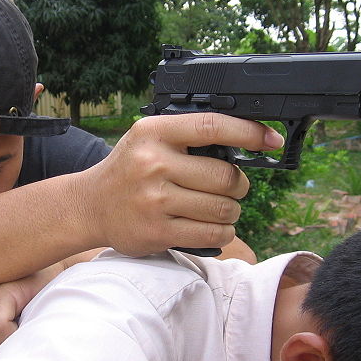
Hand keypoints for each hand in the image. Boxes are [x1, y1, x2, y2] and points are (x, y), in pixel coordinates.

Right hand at [78, 113, 282, 256]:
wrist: (89, 205)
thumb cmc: (128, 170)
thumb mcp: (149, 139)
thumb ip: (187, 137)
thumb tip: (245, 142)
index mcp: (155, 133)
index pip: (213, 126)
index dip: (249, 132)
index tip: (270, 139)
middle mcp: (154, 163)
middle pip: (225, 175)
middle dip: (239, 185)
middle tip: (232, 187)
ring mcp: (155, 200)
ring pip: (223, 208)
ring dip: (231, 211)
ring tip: (220, 209)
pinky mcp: (158, 231)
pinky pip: (211, 234)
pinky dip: (223, 233)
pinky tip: (215, 227)